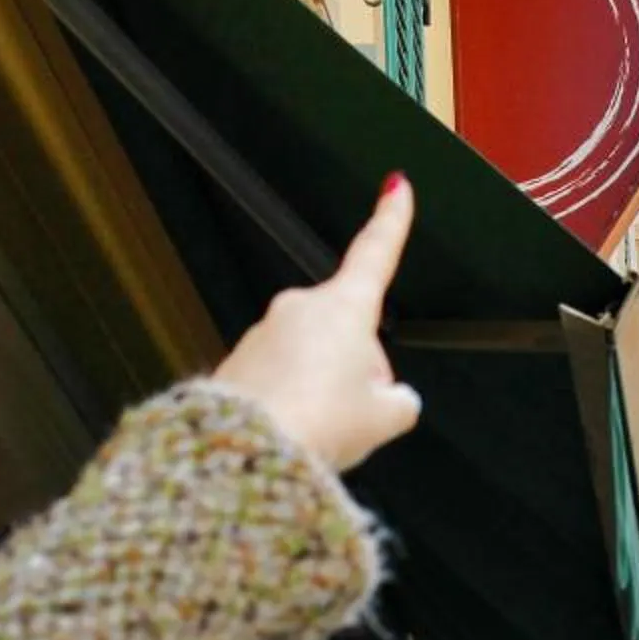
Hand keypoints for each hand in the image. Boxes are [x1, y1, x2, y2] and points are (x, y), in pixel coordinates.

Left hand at [214, 176, 423, 471]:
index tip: (396, 187)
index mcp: (345, 307)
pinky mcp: (240, 362)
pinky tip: (293, 432)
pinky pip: (280, 379)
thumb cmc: (315, 425)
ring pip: (312, 358)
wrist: (246, 452)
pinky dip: (292, 402)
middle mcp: (301, 308)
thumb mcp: (385, 418)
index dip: (391, 219)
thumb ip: (398, 401)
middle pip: (347, 330)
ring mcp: (266, 333)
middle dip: (356, 366)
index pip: (375, 252)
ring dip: (322, 389)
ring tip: (318, 430)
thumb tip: (391, 398)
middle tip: (356, 414)